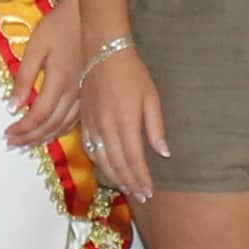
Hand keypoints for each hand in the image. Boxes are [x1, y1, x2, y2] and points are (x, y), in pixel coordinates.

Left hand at [4, 4, 109, 151]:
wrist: (90, 14)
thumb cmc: (59, 26)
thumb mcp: (36, 47)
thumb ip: (24, 78)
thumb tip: (12, 106)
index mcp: (59, 82)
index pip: (38, 116)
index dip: (22, 129)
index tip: (7, 134)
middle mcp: (74, 93)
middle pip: (51, 125)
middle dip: (30, 138)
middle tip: (13, 144)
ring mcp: (84, 94)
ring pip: (65, 125)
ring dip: (45, 138)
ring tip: (28, 144)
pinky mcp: (89, 92)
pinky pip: (76, 119)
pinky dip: (61, 130)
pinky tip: (52, 132)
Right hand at [74, 48, 167, 196]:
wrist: (103, 52)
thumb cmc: (132, 73)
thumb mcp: (151, 97)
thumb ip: (156, 127)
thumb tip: (164, 153)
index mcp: (125, 123)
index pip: (134, 160)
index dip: (142, 178)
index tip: (150, 192)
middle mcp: (107, 128)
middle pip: (118, 164)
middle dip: (130, 183)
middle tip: (141, 196)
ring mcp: (93, 125)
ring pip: (102, 160)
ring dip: (115, 177)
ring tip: (127, 188)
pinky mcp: (85, 120)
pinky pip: (90, 148)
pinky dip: (99, 163)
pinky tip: (107, 169)